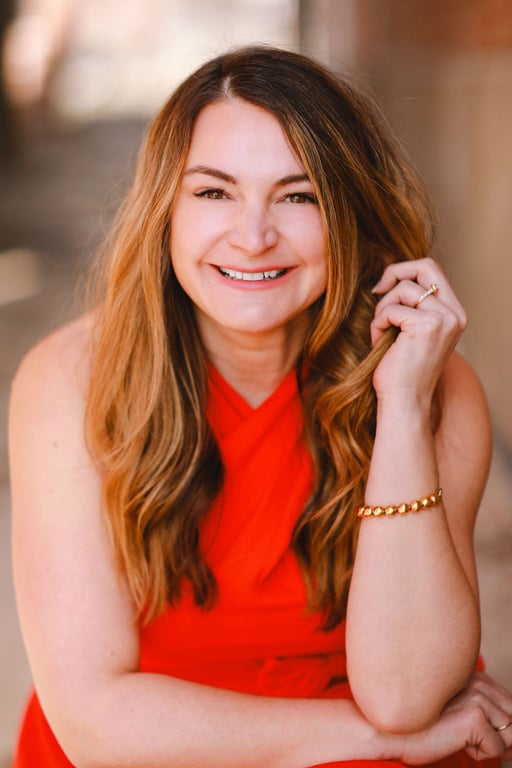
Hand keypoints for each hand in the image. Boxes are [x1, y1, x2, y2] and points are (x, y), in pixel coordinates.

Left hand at [371, 258, 466, 405]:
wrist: (404, 401)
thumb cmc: (401, 370)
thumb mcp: (411, 331)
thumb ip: (411, 304)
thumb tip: (390, 275)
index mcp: (454, 314)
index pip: (432, 270)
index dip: (405, 271)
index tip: (384, 287)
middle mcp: (455, 314)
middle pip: (425, 266)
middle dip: (394, 273)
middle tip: (376, 291)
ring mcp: (444, 319)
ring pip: (403, 289)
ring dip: (382, 309)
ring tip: (380, 333)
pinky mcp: (427, 326)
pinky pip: (391, 309)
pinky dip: (378, 323)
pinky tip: (378, 342)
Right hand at [400, 671, 511, 763]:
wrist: (393, 731)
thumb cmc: (422, 724)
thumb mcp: (456, 711)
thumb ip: (482, 710)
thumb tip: (511, 738)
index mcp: (472, 675)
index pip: (507, 703)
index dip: (499, 723)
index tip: (475, 730)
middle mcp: (476, 682)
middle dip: (500, 735)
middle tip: (468, 737)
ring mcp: (476, 697)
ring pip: (510, 734)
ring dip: (488, 744)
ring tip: (459, 737)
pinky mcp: (475, 718)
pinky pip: (497, 748)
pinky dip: (480, 754)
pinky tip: (456, 743)